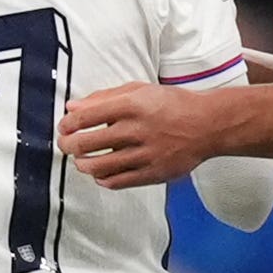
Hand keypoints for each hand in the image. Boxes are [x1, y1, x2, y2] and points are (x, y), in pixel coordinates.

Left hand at [58, 80, 238, 188]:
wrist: (208, 125)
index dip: (68, 124)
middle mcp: (137, 130)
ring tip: (80, 160)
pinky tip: (100, 173)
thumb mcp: (139, 90)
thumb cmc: (171, 104)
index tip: (64, 127)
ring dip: (82, 164)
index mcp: (133, 105)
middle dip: (68, 145)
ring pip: (99, 166)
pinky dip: (102, 179)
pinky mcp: (153, 174)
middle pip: (87, 143)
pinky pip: (117, 182)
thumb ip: (104, 97)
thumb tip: (71, 107)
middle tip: (66, 145)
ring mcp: (146, 154)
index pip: (86, 116)